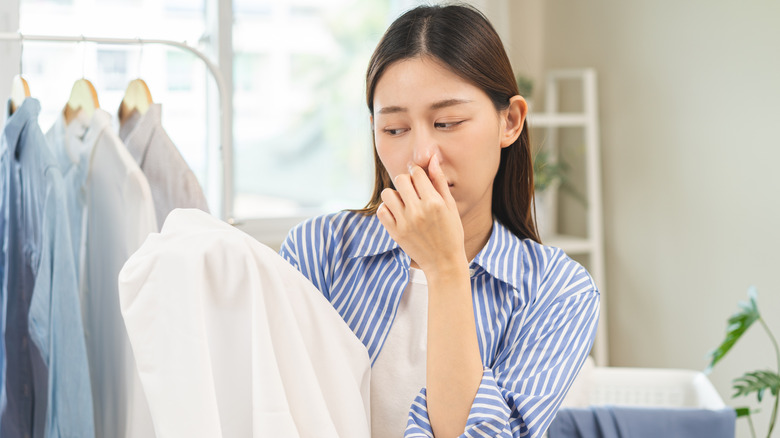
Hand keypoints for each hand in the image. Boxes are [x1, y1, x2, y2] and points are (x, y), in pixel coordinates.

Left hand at [376, 154, 466, 274]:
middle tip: (412, 191)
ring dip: (395, 194)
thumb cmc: (451, 233)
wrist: (444, 263)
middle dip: (406, 181)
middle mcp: (418, 211)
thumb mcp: (451, 207)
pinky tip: (397, 213)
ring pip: (388, 194)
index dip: (417, 172)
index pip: (417, 173)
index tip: (418, 178)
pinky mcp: (395, 233)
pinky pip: (382, 211)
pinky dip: (387, 209)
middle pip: (401, 179)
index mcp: (434, 202)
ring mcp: (404, 223)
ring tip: (404, 202)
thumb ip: (439, 182)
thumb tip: (432, 159)